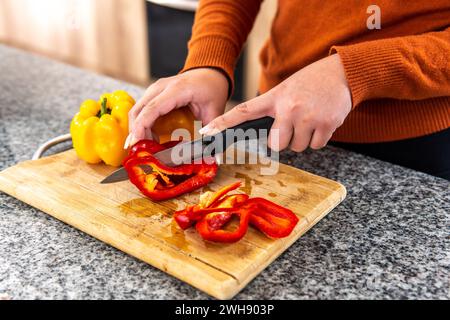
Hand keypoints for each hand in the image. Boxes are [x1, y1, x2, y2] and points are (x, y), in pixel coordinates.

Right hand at [126, 68, 228, 146]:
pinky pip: (142, 110)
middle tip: (140, 152)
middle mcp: (162, 87)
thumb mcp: (215, 109)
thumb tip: (212, 155)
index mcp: (177, 90)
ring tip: (146, 148)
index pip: (152, 109)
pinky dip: (141, 124)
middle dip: (136, 132)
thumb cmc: (212, 88)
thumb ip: (211, 132)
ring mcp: (155, 89)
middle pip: (139, 110)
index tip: (136, 143)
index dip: (142, 126)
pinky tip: (148, 138)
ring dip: (138, 130)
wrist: (210, 72)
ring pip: (137, 110)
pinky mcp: (153, 93)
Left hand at [199, 54, 351, 150]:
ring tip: (309, 118)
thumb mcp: (286, 89)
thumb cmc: (310, 82)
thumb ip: (273, 110)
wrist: (342, 73)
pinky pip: (315, 146)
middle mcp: (289, 108)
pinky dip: (318, 138)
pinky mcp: (326, 125)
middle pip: (276, 145)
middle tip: (292, 125)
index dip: (224, 123)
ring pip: (297, 147)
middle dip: (283, 140)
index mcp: (275, 98)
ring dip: (302, 138)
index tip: (208, 132)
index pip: (244, 111)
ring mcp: (308, 117)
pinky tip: (320, 121)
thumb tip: (268, 139)